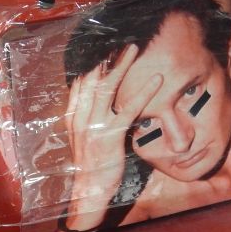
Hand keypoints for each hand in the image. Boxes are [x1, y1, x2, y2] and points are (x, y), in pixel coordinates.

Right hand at [63, 44, 161, 231]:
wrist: (89, 190)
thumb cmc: (90, 165)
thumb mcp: (84, 138)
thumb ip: (87, 118)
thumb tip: (96, 101)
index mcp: (72, 116)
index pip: (79, 82)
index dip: (91, 62)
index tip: (102, 46)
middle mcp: (79, 117)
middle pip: (92, 79)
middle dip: (106, 57)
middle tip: (120, 41)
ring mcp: (93, 126)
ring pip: (106, 88)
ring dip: (122, 66)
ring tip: (134, 49)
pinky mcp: (109, 135)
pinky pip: (128, 109)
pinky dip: (143, 92)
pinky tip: (157, 81)